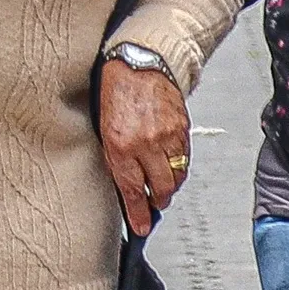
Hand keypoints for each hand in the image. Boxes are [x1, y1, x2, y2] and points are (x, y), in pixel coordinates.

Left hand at [97, 61, 189, 236]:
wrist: (140, 62)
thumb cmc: (116, 91)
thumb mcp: (103, 128)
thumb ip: (115, 158)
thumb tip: (124, 185)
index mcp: (121, 145)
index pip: (132, 191)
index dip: (138, 214)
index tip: (142, 227)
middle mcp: (146, 143)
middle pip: (161, 188)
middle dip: (158, 201)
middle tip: (154, 204)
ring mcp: (167, 136)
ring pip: (176, 176)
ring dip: (170, 186)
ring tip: (163, 186)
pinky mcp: (182, 128)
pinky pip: (185, 158)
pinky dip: (179, 166)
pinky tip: (171, 164)